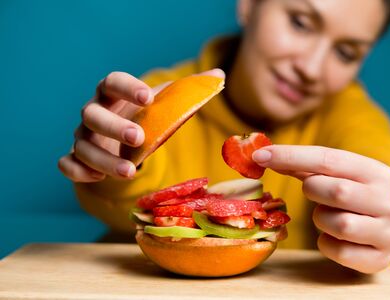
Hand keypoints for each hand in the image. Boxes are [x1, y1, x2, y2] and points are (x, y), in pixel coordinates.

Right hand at [58, 69, 223, 181]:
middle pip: (92, 114)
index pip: (111, 81)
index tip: (147, 96)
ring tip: (130, 172)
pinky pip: (67, 164)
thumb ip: (189, 90)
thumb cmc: (147, 116)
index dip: (126, 87)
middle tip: (139, 137)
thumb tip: (220, 74)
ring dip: (103, 159)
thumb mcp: (166, 102)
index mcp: (112, 93)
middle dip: (114, 126)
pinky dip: (77, 171)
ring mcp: (84, 136)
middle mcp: (94, 112)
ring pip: (82, 145)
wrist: (127, 137)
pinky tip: (98, 179)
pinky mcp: (79, 158)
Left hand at [253, 145, 389, 272]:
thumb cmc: (351, 197)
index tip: (260, 156)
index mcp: (376, 172)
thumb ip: (303, 166)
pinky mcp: (380, 258)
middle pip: (337, 191)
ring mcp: (387, 232)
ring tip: (327, 216)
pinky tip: (333, 237)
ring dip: (321, 220)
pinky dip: (327, 244)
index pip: (329, 158)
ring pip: (340, 224)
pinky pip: (340, 252)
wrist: (385, 230)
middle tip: (312, 193)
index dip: (291, 156)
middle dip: (313, 191)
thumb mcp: (335, 176)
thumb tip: (263, 156)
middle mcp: (388, 200)